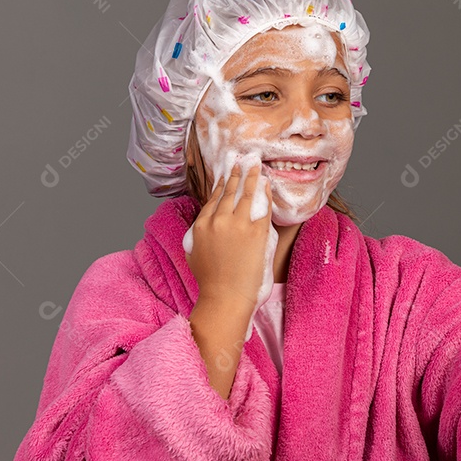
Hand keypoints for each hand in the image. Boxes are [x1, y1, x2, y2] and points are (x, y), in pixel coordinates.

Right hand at [185, 161, 273, 316]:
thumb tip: (205, 229)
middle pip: (227, 192)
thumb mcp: (194, 255)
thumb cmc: (210, 283)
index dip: (220, 187)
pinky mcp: (255, 232)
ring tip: (254, 166)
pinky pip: (262, 207)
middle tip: (239, 162)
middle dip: (234, 175)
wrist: (225, 298)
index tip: (224, 177)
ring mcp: (237, 225)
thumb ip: (198, 238)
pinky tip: (266, 184)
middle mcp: (217, 221)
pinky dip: (264, 193)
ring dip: (250, 177)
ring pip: (245, 194)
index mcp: (200, 226)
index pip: (212, 200)